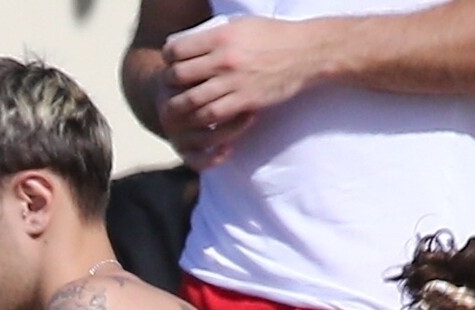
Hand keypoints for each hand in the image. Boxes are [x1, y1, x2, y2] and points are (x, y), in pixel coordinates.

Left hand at [155, 16, 317, 159]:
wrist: (306, 53)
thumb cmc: (273, 36)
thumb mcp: (241, 25)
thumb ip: (213, 34)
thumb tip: (186, 42)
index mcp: (220, 37)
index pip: (176, 50)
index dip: (168, 58)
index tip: (170, 62)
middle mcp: (223, 59)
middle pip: (177, 76)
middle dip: (168, 83)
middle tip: (170, 88)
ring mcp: (233, 82)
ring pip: (190, 100)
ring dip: (180, 106)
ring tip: (178, 107)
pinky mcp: (245, 101)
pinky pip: (212, 115)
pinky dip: (201, 119)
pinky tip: (199, 119)